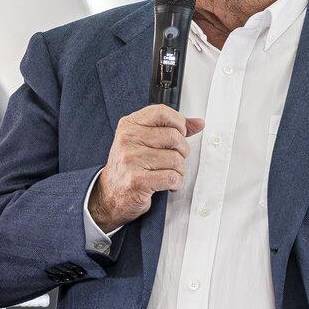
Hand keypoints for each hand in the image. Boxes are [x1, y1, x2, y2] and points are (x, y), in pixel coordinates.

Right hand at [88, 105, 203, 231]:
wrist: (110, 195)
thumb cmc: (130, 167)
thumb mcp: (144, 141)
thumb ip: (171, 129)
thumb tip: (198, 123)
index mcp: (129, 125)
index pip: (162, 112)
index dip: (178, 122)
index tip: (180, 133)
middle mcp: (128, 139)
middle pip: (174, 137)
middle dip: (182, 151)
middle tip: (175, 159)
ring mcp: (131, 160)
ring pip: (176, 159)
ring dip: (180, 170)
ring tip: (170, 173)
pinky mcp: (138, 181)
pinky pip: (172, 177)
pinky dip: (176, 183)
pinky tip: (168, 184)